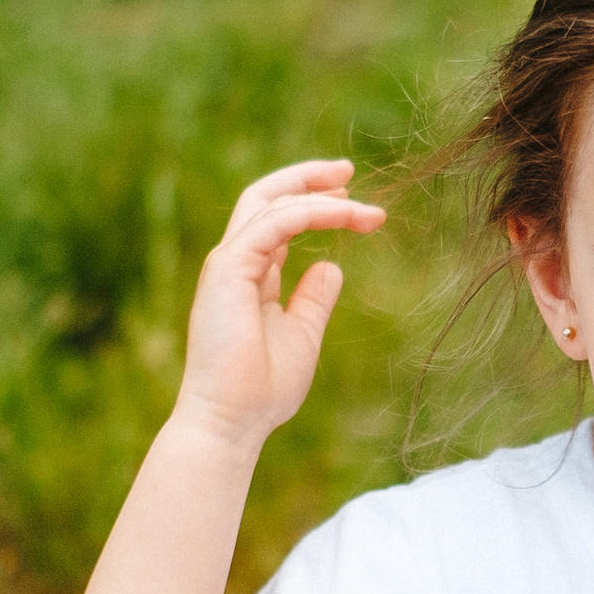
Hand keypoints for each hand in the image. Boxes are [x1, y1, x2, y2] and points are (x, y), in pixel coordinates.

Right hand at [172, 160, 384, 449]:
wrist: (232, 421)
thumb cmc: (262, 390)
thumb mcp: (302, 336)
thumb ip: (313, 299)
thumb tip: (331, 267)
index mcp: (249, 276)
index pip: (277, 221)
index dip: (313, 204)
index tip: (353, 200)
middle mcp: (235, 262)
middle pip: (265, 197)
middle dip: (307, 179)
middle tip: (349, 172)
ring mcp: (228, 263)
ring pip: (270, 202)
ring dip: (321, 196)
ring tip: (365, 205)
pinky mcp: (229, 268)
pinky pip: (276, 224)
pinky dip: (312, 213)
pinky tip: (346, 216)